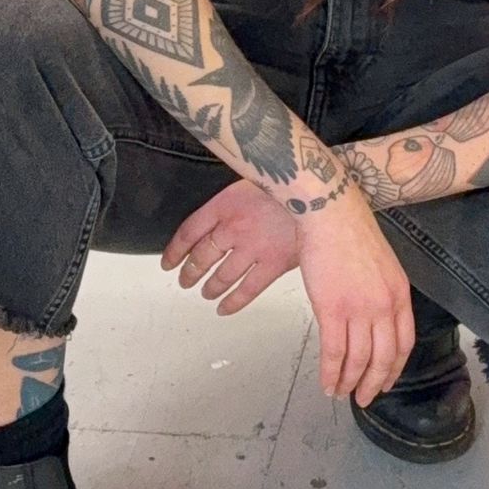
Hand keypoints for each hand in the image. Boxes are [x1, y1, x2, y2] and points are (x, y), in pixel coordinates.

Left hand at [163, 180, 300, 316]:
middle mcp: (233, 228)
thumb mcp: (251, 181)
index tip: (168, 263)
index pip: (189, 232)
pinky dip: (233, 301)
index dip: (175, 251)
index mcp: (224, 205)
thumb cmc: (288, 182)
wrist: (320, 191)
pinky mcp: (273, 264)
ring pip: (222, 275)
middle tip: (185, 281)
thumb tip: (219, 220)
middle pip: (202, 256)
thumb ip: (232, 203)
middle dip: (190, 272)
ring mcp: (252, 248)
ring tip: (205, 292)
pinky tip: (223, 308)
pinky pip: (247, 289)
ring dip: (210, 287)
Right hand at [294, 190, 414, 407]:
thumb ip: (382, 293)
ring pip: (358, 360)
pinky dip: (330, 372)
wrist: (331, 215)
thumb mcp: (382, 265)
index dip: (394, 367)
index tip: (385, 381)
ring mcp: (359, 309)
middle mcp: (384, 306)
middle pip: (383, 357)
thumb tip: (372, 318)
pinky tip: (327, 383)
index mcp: (399, 295)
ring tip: (341, 394)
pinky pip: (334, 352)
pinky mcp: (332, 310)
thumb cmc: (351, 234)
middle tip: (365, 399)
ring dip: (349, 382)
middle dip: (373, 383)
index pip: (403, 343)